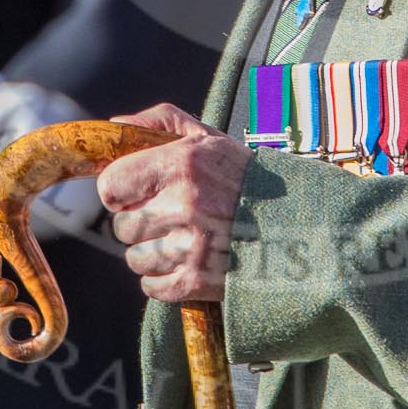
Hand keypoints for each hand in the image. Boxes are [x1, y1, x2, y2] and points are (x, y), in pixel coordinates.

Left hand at [98, 103, 248, 303]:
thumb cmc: (244, 177)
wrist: (296, 224)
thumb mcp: (208, 137)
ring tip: (181, 239)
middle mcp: (184, 204)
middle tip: (168, 216)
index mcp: (183, 163)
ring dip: (151, 252)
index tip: (138, 191)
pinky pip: (151, 286)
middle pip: (121, 226)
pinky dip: (164, 278)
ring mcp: (190, 247)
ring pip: (134, 259)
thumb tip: (115, 124)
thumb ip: (160, 122)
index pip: (111, 185)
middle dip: (139, 222)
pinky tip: (188, 260)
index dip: (121, 190)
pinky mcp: (196, 281)